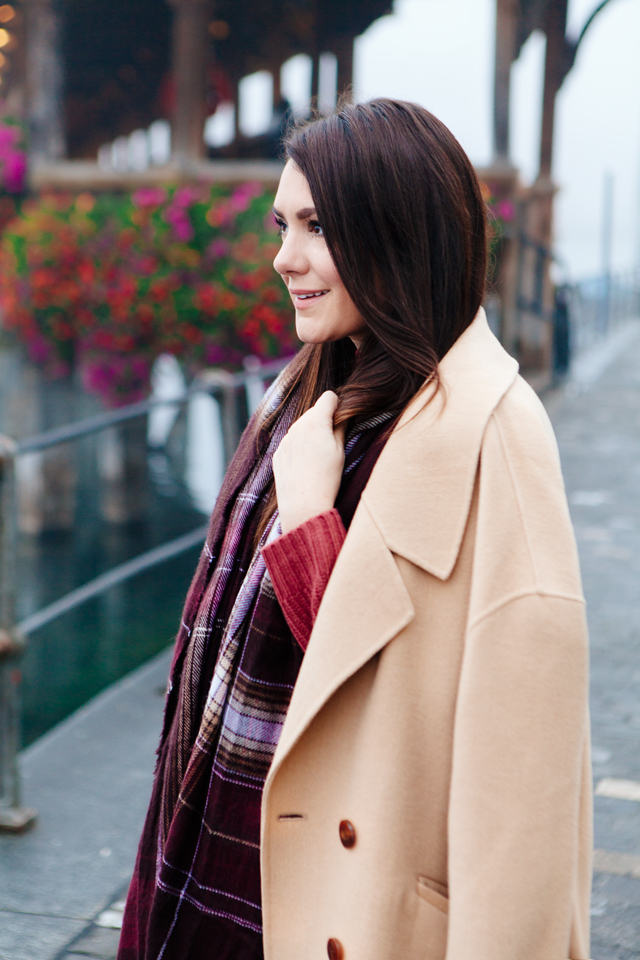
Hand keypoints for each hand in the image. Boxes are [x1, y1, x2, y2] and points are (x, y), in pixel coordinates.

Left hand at [272, 391, 344, 534]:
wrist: (303, 505)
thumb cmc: (327, 479)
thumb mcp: (340, 451)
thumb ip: (341, 426)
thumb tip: (343, 413)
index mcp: (315, 422)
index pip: (329, 397)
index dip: (338, 406)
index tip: (341, 419)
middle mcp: (297, 426)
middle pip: (314, 411)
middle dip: (323, 420)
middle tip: (331, 442)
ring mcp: (285, 440)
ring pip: (301, 426)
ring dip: (310, 433)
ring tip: (318, 457)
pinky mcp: (278, 453)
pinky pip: (291, 441)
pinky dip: (299, 446)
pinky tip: (305, 465)